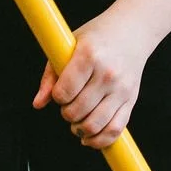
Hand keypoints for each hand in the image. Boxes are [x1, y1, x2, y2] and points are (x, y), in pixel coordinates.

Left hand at [32, 10, 153, 149]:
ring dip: (79, 129)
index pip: (64, 92)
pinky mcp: (132, 99)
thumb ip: (51, 76)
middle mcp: (107, 73)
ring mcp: (121, 88)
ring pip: (94, 125)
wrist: (132, 30)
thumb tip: (38, 104)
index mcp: (89, 56)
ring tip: (77, 121)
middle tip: (68, 104)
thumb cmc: (97, 37)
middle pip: (77, 111)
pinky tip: (89, 137)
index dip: (57, 97)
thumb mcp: (69, 47)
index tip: (60, 91)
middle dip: (67, 113)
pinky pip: (115, 130)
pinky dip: (99, 140)